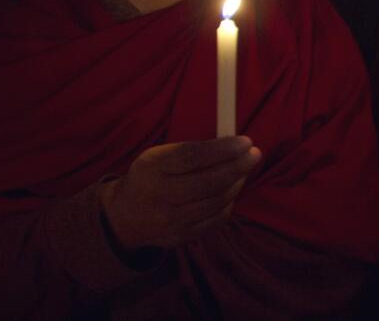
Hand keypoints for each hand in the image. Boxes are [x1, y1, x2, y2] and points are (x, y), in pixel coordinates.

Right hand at [101, 136, 261, 249]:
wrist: (124, 216)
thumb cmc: (152, 176)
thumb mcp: (159, 156)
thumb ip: (192, 150)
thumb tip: (234, 144)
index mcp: (152, 167)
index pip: (193, 156)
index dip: (224, 149)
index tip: (245, 141)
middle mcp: (159, 195)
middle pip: (209, 182)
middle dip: (238, 166)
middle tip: (254, 154)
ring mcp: (169, 220)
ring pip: (216, 201)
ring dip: (237, 183)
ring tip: (242, 171)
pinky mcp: (179, 238)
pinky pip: (215, 220)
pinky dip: (228, 203)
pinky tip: (230, 192)